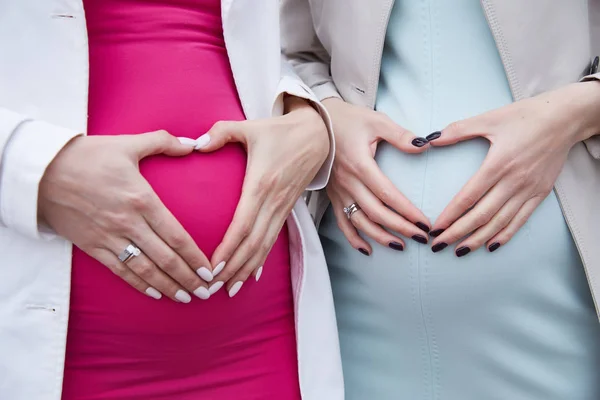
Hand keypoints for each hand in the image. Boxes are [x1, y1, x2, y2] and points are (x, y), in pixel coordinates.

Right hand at [39, 130, 213, 301]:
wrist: (41, 172)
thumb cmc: (87, 156)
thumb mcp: (127, 143)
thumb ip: (163, 142)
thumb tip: (193, 143)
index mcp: (142, 199)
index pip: (177, 236)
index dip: (195, 257)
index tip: (210, 271)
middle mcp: (128, 223)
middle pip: (165, 259)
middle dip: (188, 279)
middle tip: (206, 292)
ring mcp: (109, 238)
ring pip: (145, 270)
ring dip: (168, 287)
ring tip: (186, 298)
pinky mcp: (92, 247)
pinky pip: (119, 271)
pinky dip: (139, 285)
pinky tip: (155, 294)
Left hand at [195, 97, 328, 296]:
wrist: (318, 136)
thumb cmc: (280, 131)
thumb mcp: (250, 126)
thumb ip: (222, 132)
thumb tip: (195, 145)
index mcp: (261, 184)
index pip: (243, 225)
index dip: (229, 249)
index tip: (212, 267)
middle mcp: (273, 202)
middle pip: (253, 244)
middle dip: (233, 269)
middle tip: (212, 288)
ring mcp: (282, 208)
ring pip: (264, 247)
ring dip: (246, 270)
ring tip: (229, 291)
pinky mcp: (287, 210)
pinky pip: (273, 240)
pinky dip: (261, 260)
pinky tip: (252, 277)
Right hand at [322, 97, 431, 254]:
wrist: (316, 123)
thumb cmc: (348, 120)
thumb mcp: (376, 121)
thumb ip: (400, 135)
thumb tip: (424, 145)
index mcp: (361, 165)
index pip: (388, 194)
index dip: (407, 211)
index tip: (425, 223)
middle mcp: (348, 183)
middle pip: (376, 213)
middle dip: (400, 228)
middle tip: (421, 238)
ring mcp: (339, 192)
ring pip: (360, 222)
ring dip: (380, 237)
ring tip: (400, 246)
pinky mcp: (333, 195)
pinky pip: (342, 222)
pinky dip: (353, 238)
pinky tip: (367, 249)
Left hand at [429, 82, 599, 255]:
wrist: (566, 117)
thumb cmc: (525, 116)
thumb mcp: (489, 119)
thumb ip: (458, 130)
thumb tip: (430, 139)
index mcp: (498, 163)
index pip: (468, 197)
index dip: (450, 215)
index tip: (435, 228)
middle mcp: (514, 181)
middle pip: (481, 215)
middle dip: (458, 233)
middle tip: (439, 245)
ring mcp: (529, 189)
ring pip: (500, 222)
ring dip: (478, 238)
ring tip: (460, 250)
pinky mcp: (541, 193)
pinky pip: (521, 219)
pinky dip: (505, 234)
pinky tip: (491, 245)